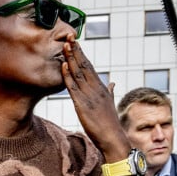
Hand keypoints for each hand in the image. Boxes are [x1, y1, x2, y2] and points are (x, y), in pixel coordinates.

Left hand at [61, 37, 130, 161]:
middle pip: (84, 66)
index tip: (76, 43)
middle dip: (76, 51)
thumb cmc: (110, 124)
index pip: (91, 68)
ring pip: (78, 73)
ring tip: (65, 45)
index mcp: (102, 89)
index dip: (82, 55)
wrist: (113, 139)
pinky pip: (73, 88)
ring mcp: (90, 96)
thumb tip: (113, 82)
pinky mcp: (82, 106)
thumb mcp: (111, 104)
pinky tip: (63, 65)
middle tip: (69, 36)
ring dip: (71, 58)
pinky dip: (68, 76)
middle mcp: (96, 89)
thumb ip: (111, 92)